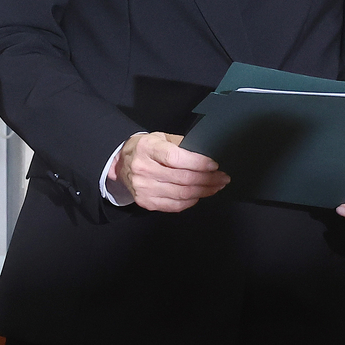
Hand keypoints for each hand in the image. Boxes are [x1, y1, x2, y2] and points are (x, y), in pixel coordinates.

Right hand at [110, 132, 229, 211]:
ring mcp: (143, 188)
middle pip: (182, 179)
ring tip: (216, 187)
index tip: (214, 165)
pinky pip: (174, 206)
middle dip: (208, 179)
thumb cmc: (145, 149)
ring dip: (203, 191)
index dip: (198, 163)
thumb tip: (207, 154)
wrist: (121, 164)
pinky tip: (199, 195)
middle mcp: (143, 169)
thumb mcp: (160, 138)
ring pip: (181, 194)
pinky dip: (191, 201)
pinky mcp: (146, 202)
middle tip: (222, 178)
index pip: (176, 158)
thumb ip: (182, 145)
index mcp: (147, 148)